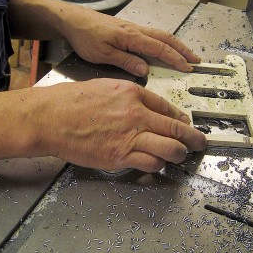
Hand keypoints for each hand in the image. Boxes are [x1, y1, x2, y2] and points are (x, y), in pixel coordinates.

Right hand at [32, 79, 205, 171]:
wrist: (53, 118)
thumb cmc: (73, 101)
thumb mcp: (106, 87)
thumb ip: (129, 96)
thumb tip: (144, 106)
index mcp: (133, 94)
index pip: (167, 108)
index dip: (181, 118)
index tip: (186, 123)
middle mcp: (137, 115)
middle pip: (177, 128)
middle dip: (194, 137)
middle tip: (200, 142)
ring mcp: (130, 137)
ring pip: (170, 148)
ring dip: (179, 154)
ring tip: (182, 155)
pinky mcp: (120, 157)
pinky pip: (151, 163)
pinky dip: (158, 164)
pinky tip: (158, 163)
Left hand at [63, 10, 200, 76]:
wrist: (73, 19)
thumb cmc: (85, 37)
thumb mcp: (103, 54)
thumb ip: (125, 61)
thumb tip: (146, 71)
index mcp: (131, 36)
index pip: (159, 48)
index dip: (175, 59)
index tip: (187, 68)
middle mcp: (136, 29)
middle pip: (165, 38)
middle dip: (183, 49)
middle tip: (196, 60)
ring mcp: (133, 27)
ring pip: (160, 35)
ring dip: (176, 45)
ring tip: (186, 55)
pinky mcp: (128, 28)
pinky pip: (152, 34)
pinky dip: (164, 42)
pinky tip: (165, 48)